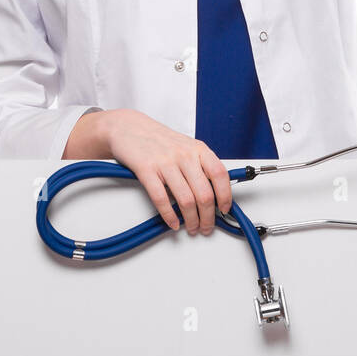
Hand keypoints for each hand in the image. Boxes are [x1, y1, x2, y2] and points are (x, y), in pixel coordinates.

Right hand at [98, 109, 233, 235]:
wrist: (130, 128)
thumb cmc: (159, 139)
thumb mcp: (187, 146)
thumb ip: (201, 166)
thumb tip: (215, 192)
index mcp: (198, 149)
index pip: (220, 175)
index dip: (225, 196)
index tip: (225, 209)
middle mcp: (184, 155)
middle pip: (204, 194)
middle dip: (208, 217)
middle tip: (206, 226)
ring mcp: (165, 162)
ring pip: (186, 200)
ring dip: (191, 220)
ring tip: (191, 227)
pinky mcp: (146, 170)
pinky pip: (161, 199)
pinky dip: (169, 216)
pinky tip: (173, 222)